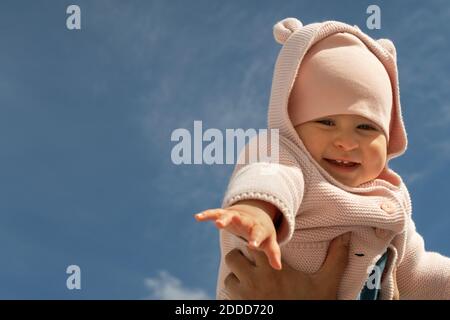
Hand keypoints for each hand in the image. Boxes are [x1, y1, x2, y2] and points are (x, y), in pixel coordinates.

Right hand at [195, 205, 281, 269]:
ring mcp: (234, 215)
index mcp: (258, 227)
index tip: (252, 246)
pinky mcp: (225, 213)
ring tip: (215, 222)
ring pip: (227, 215)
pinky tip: (197, 217)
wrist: (255, 213)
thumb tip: (278, 267)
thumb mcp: (269, 241)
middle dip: (234, 220)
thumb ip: (273, 253)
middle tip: (227, 222)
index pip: (257, 233)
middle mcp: (246, 219)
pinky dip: (207, 214)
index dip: (255, 239)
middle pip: (241, 220)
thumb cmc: (262, 232)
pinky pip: (215, 213)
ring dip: (221, 217)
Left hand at [223, 233, 350, 298]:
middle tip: (254, 264)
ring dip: (237, 277)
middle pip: (234, 257)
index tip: (262, 247)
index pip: (252, 244)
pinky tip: (249, 294)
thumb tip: (347, 235)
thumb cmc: (313, 305)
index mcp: (273, 270)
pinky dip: (236, 292)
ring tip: (252, 280)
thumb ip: (335, 258)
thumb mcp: (326, 283)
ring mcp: (245, 297)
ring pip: (229, 277)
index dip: (256, 244)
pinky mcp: (241, 309)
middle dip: (242, 259)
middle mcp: (254, 281)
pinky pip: (228, 295)